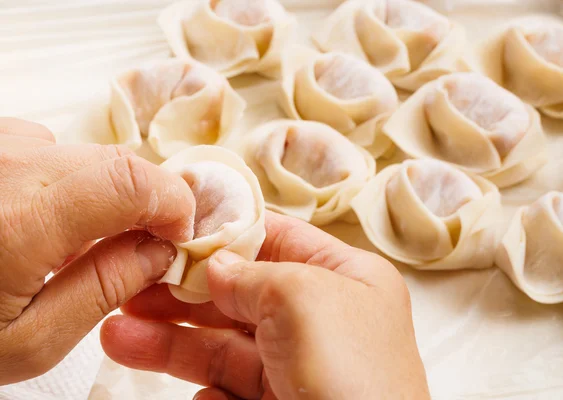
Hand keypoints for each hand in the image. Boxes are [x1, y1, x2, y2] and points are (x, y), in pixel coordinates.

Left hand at [0, 118, 194, 383]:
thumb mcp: (27, 342)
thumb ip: (105, 290)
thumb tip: (158, 251)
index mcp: (18, 221)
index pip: (131, 179)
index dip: (172, 202)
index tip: (176, 235)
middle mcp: (2, 166)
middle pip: (114, 162)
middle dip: (141, 204)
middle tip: (134, 249)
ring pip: (81, 156)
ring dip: (96, 196)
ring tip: (66, 245)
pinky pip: (43, 151)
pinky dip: (59, 185)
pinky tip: (31, 222)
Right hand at [101, 211, 429, 398]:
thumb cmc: (355, 377)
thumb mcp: (302, 298)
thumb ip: (252, 273)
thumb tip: (214, 264)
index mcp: (345, 278)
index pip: (277, 240)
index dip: (226, 234)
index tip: (175, 233)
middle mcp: (323, 319)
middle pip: (239, 295)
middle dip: (182, 293)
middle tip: (132, 289)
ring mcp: (300, 364)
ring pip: (225, 344)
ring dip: (172, 339)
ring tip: (119, 336)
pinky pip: (230, 388)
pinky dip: (206, 391)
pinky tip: (197, 395)